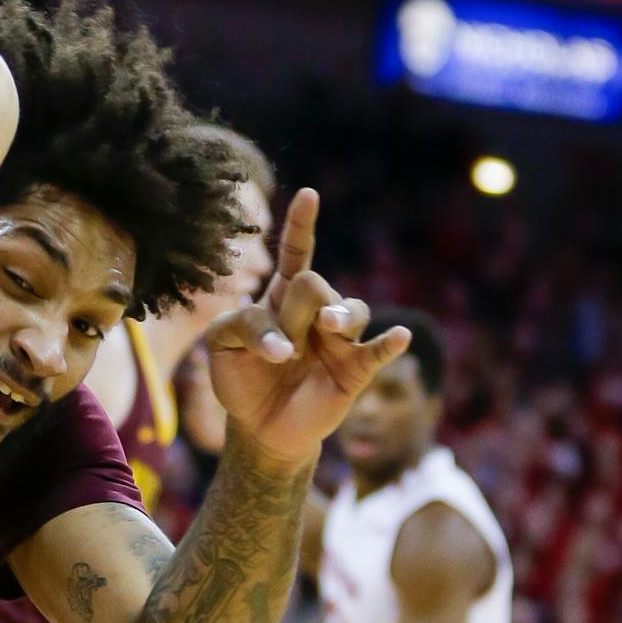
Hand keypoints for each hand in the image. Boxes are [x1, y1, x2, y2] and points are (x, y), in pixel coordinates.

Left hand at [204, 188, 409, 470]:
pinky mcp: (355, 370)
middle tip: (281, 349)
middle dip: (293, 312)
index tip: (309, 194)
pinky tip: (400, 338)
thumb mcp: (221, 344)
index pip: (297, 252)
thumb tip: (287, 347)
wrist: (260, 428)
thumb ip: (243, 325)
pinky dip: (390, 343)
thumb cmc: (241, 378)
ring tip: (329, 328)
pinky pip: (378, 351)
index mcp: (281, 298)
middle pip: (315, 284)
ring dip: (337, 317)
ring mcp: (340, 340)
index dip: (302, 224)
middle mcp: (316, 312)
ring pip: (352, 308)